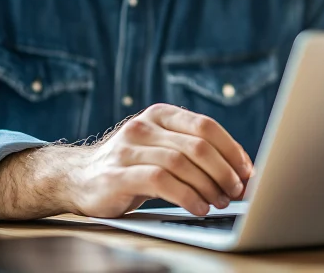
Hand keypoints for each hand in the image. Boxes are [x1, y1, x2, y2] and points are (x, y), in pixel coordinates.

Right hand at [0, 104, 252, 220]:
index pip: (206, 126)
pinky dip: (186, 196)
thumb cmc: (131, 166)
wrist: (76, 177)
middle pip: (198, 145)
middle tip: (236, 191)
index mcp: (160, 115)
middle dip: (224, 171)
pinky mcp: (117, 174)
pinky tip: (198, 207)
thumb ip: (192, 152)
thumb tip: (241, 172)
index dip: (232, 150)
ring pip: (181, 163)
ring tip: (219, 202)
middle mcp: (144, 126)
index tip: (247, 172)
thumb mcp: (160, 148)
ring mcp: (128, 149)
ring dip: (208, 186)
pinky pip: (161, 182)